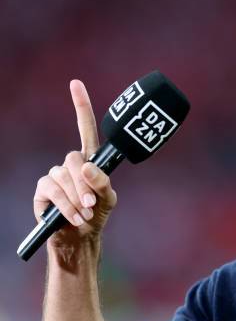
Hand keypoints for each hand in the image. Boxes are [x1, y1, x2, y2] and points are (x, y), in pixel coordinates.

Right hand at [33, 80, 116, 250]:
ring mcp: (55, 176)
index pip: (85, 128)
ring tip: (85, 213)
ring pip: (63, 177)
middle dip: (84, 182)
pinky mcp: (42, 190)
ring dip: (76, 198)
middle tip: (92, 203)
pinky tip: (74, 217)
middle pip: (74, 159)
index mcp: (89, 160)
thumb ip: (103, 182)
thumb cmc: (97, 213)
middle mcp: (70, 164)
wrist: (81, 237)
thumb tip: (87, 167)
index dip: (81, 106)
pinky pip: (52, 191)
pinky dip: (66, 206)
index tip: (75, 83)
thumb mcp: (108, 198)